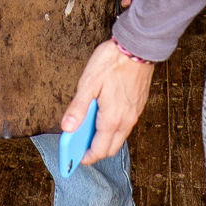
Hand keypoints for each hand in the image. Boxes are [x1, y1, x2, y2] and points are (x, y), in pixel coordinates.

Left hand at [61, 38, 153, 164]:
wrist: (138, 47)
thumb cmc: (112, 62)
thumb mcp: (88, 83)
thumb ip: (78, 108)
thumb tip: (67, 128)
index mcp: (112, 119)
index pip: (99, 150)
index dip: (85, 157)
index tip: (73, 158)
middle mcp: (126, 121)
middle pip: (110, 148)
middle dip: (94, 151)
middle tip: (78, 146)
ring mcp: (134, 114)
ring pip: (118, 137)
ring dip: (104, 139)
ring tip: (87, 130)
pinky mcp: (138, 106)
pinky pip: (125, 126)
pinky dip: (112, 129)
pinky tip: (101, 117)